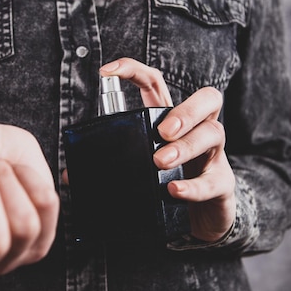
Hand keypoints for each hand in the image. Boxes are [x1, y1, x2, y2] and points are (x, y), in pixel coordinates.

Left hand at [99, 58, 235, 241]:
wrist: (202, 219)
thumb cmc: (169, 184)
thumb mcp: (140, 170)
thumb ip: (109, 167)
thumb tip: (68, 176)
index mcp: (172, 120)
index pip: (157, 84)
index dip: (133, 70)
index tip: (106, 72)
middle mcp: (198, 130)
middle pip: (207, 99)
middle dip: (185, 111)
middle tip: (162, 132)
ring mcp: (214, 156)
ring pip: (213, 133)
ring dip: (185, 146)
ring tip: (159, 162)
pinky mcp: (222, 184)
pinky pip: (213, 180)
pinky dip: (193, 186)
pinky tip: (174, 191)